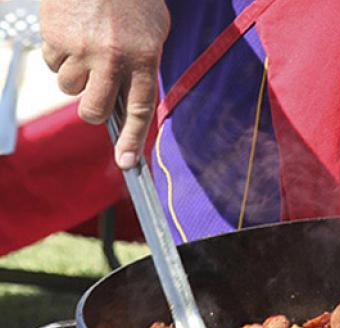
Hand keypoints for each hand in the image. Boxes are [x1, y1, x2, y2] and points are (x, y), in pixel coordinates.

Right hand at [40, 0, 169, 168]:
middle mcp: (113, 58)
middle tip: (94, 94)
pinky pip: (52, 63)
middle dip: (91, 110)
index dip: (133, 140)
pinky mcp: (55, 38)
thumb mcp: (153, 32)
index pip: (139, 109)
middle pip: (93, 110)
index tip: (127, 164)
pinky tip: (71, 33)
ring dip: (75, 76)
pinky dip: (59, 54)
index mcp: (145, 58)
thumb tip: (129, 103)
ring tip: (86, 48)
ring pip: (69, 88)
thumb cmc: (133, 0)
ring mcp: (82, 49)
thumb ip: (143, 66)